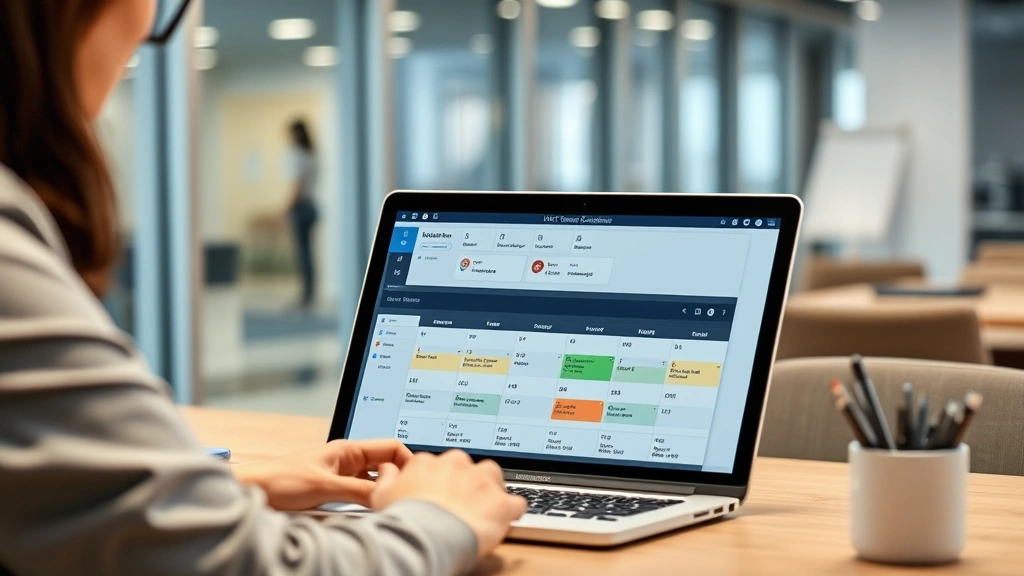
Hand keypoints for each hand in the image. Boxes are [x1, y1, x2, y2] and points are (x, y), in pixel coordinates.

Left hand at [234, 439, 411, 510]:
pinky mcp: (334, 491)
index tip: (417, 480)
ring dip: (384, 492)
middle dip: (399, 478)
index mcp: (348, 449)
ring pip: (375, 481)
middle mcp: (348, 460)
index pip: (392, 447)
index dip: (408, 461)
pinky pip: (362, 494)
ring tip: (393, 505)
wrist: (251, 491)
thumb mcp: (325, 487)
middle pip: (386, 465)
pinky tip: (373, 513)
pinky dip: (371, 502)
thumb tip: (389, 493)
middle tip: (407, 496)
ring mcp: (342, 476)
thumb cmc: (280, 480)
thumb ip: (359, 490)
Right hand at [371, 450, 526, 559]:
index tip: (440, 495)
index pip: (440, 465)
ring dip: (491, 491)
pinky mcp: (501, 503)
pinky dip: (512, 511)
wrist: (425, 536)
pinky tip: (505, 521)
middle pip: (469, 467)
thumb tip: (388, 469)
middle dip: (468, 483)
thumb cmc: (403, 520)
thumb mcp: (381, 496)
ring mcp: (482, 482)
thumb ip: (387, 478)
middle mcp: (458, 465)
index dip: (442, 481)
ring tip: (484, 510)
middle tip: (461, 504)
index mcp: (430, 462)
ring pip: (494, 477)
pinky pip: (516, 502)